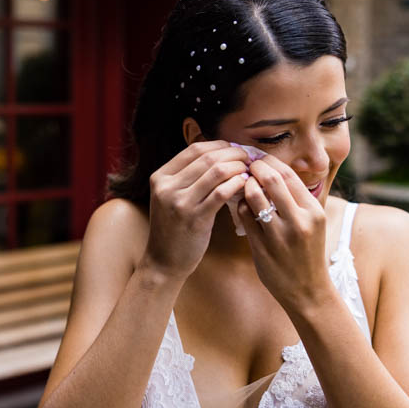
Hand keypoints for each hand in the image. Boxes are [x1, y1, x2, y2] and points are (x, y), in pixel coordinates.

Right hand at [143, 141, 248, 279]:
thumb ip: (187, 176)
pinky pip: (222, 193)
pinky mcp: (195, 219)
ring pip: (216, 172)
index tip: (234, 149)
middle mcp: (167, 187)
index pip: (194, 149)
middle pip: (207, 157)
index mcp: (160, 177)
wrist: (164, 261)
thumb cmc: (174, 228)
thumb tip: (219, 154)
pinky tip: (245, 185)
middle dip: (232, 154)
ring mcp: (179, 203)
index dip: (219, 145)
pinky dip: (237, 184)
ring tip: (249, 171)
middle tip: (248, 158)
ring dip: (238, 168)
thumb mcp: (170, 197)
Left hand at [236, 154, 333, 311]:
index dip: (269, 162)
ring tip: (242, 185)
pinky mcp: (262, 247)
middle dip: (254, 168)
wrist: (308, 291)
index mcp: (313, 211)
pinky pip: (244, 216)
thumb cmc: (307, 252)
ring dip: (244, 186)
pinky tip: (241, 206)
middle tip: (244, 165)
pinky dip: (240, 205)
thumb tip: (270, 169)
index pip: (288, 174)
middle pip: (271, 180)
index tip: (257, 158)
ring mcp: (279, 235)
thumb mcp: (312, 222)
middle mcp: (299, 221)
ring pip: (253, 196)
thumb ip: (295, 199)